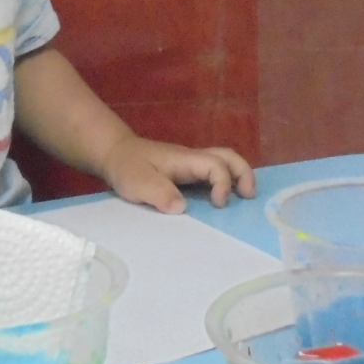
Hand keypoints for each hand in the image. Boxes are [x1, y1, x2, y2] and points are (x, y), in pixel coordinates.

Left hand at [98, 133, 255, 214]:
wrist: (114, 155)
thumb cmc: (127, 166)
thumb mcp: (137, 182)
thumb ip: (159, 193)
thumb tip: (182, 208)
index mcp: (185, 159)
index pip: (215, 165)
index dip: (223, 184)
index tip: (218, 204)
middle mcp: (193, 159)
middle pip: (228, 157)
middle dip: (243, 174)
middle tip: (249, 197)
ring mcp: (191, 165)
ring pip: (223, 163)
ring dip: (237, 177)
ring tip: (244, 199)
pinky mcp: (186, 173)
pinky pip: (213, 173)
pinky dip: (225, 183)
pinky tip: (223, 202)